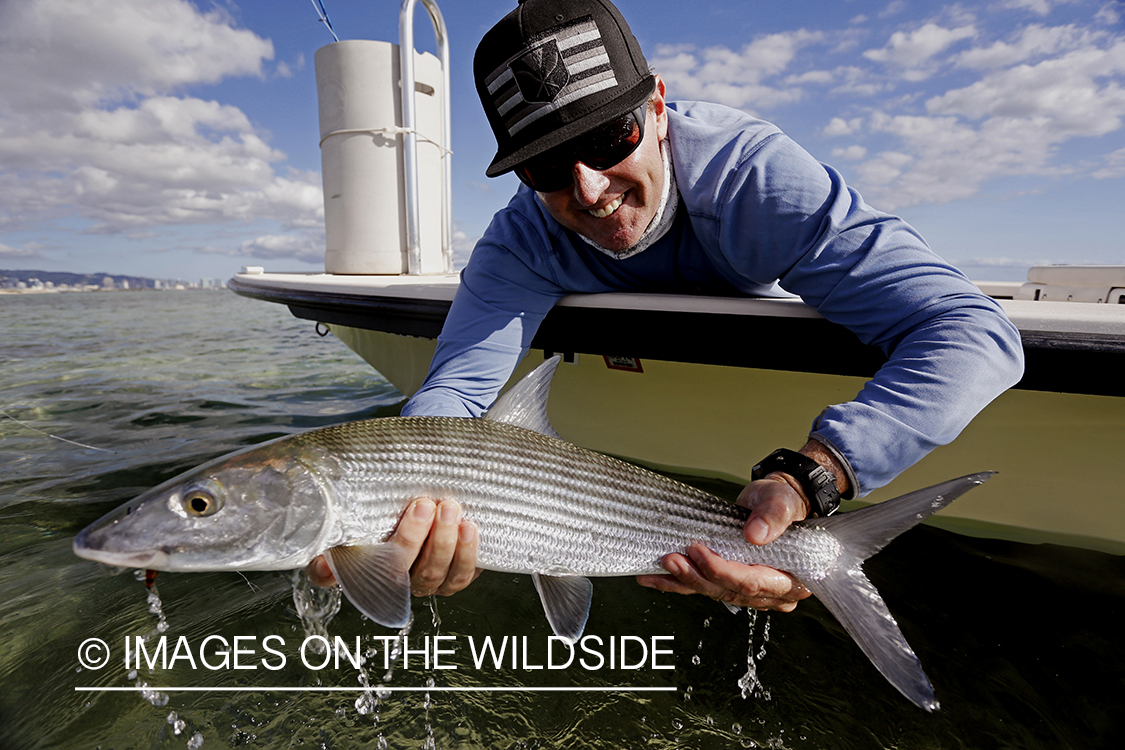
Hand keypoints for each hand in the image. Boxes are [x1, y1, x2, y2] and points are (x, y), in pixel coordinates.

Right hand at [307, 497, 481, 595]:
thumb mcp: (374, 508)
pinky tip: (468, 527)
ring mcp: (426, 580)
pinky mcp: (455, 576)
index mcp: (366, 565)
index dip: (330, 572)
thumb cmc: (401, 508)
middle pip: (398, 571)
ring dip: (444, 542)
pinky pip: (462, 574)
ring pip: (433, 573)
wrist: (443, 507)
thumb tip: (319, 549)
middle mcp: (395, 580)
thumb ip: (347, 522)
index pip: (342, 573)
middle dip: (413, 537)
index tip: (324, 560)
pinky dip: (467, 552)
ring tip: (450, 509)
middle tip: (423, 505)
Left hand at [636, 477, 812, 611]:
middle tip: (671, 559)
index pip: (752, 582)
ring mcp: (747, 590)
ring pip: (712, 591)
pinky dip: (676, 583)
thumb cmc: (783, 504)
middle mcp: (769, 592)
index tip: (699, 552)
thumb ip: (774, 516)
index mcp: (789, 579)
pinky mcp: (728, 582)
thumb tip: (755, 534)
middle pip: (728, 590)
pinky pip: (702, 586)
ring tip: (659, 566)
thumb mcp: (783, 502)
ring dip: (683, 580)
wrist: (773, 502)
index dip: (723, 571)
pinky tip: (654, 578)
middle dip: (697, 576)